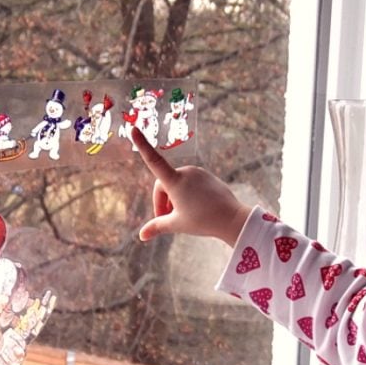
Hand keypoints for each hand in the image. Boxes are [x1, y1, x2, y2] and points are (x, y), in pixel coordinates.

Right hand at [133, 127, 250, 245]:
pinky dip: (187, 196)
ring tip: (182, 217)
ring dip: (174, 200)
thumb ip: (157, 227)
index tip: (133, 128)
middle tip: (166, 220)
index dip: (142, 145)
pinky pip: (191, 185)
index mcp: (175, 181)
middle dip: (163, 202)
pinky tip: (195, 210)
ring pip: (178, 185)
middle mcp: (186, 172)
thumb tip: (141, 236)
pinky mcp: (207, 176)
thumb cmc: (203, 221)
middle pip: (164, 185)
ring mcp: (198, 173)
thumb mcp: (176, 225)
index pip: (154, 160)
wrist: (232, 219)